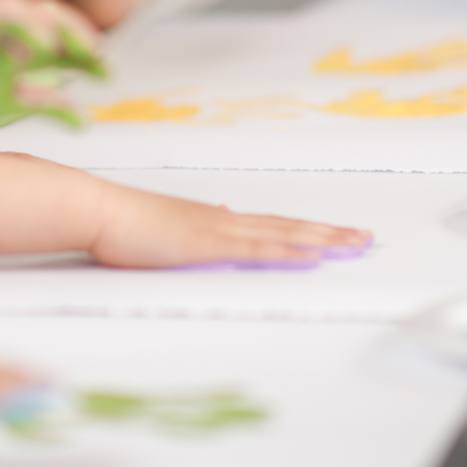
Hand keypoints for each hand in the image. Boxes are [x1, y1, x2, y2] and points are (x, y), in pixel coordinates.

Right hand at [87, 185, 371, 269]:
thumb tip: (222, 215)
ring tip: (355, 245)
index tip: (335, 233)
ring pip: (283, 234)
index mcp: (217, 220)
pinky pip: (258, 249)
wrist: (101, 211)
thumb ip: (198, 225)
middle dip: (329, 233)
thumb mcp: (169, 227)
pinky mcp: (208, 245)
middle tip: (364, 238)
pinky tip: (313, 256)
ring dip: (322, 239)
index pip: (273, 225)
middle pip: (289, 226)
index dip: (306, 229)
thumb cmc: (125, 224)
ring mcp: (220, 231)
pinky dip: (289, 251)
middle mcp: (226, 221)